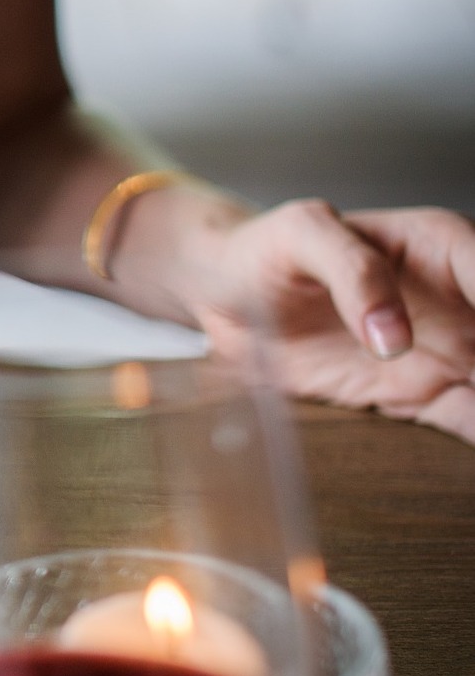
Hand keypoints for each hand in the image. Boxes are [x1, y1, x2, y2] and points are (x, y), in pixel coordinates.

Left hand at [194, 201, 474, 442]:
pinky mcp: (419, 394)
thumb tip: (393, 336)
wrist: (225, 292)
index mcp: (444, 247)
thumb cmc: (266, 247)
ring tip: (473, 410)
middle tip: (474, 385)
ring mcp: (448, 351)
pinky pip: (468, 421)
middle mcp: (461, 301)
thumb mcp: (301, 234)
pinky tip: (468, 441)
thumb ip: (352, 271)